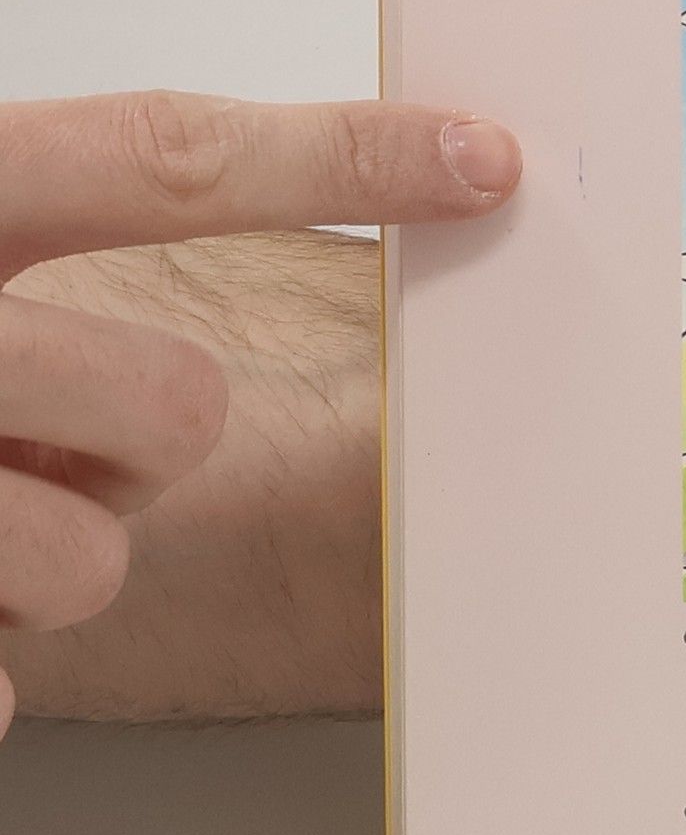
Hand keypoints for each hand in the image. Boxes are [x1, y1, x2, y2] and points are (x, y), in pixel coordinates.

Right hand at [0, 90, 519, 739]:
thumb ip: (35, 239)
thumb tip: (201, 330)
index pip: (162, 156)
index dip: (341, 152)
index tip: (488, 156)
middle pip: (176, 404)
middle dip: (135, 441)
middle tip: (34, 434)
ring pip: (92, 562)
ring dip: (36, 554)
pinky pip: (3, 682)